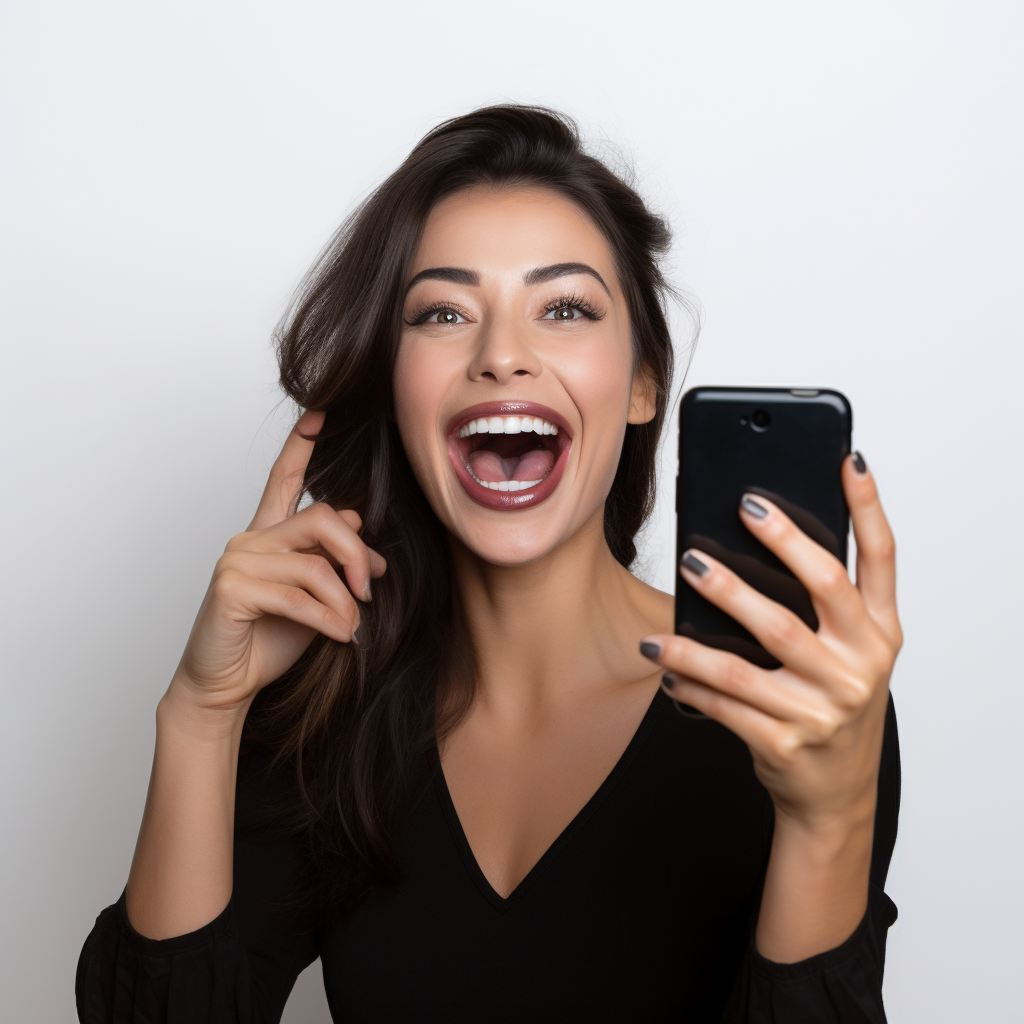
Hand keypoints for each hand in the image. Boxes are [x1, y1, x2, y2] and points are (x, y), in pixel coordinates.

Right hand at [170, 409, 386, 714]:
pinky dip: (329, 618)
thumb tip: (360, 522)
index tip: (322, 411)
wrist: (228, 684)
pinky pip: (297, 596)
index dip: (302, 445)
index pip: (284, 478)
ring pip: (315, 563)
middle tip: (370, 590)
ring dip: (344, 601)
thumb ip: (332, 560)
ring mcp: (237, 560)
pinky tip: (343, 636)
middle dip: (356, 555)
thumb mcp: (316, 595)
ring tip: (353, 627)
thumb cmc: (270, 638)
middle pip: (322, 518)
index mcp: (269, 534)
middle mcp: (251, 538)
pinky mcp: (231, 589)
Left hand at [641, 453, 901, 829]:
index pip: (882, 559)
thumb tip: (763, 537)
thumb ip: (824, 605)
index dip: (869, 507)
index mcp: (881, 633)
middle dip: (776, 547)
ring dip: (702, 626)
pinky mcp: (786, 740)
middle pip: (818, 590)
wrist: (835, 793)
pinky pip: (724, 702)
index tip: (848, 460)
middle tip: (730, 519)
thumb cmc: (833, 703)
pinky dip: (688, 682)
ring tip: (671, 597)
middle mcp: (861, 664)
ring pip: (752, 654)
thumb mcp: (848, 653)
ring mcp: (825, 706)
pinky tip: (664, 668)